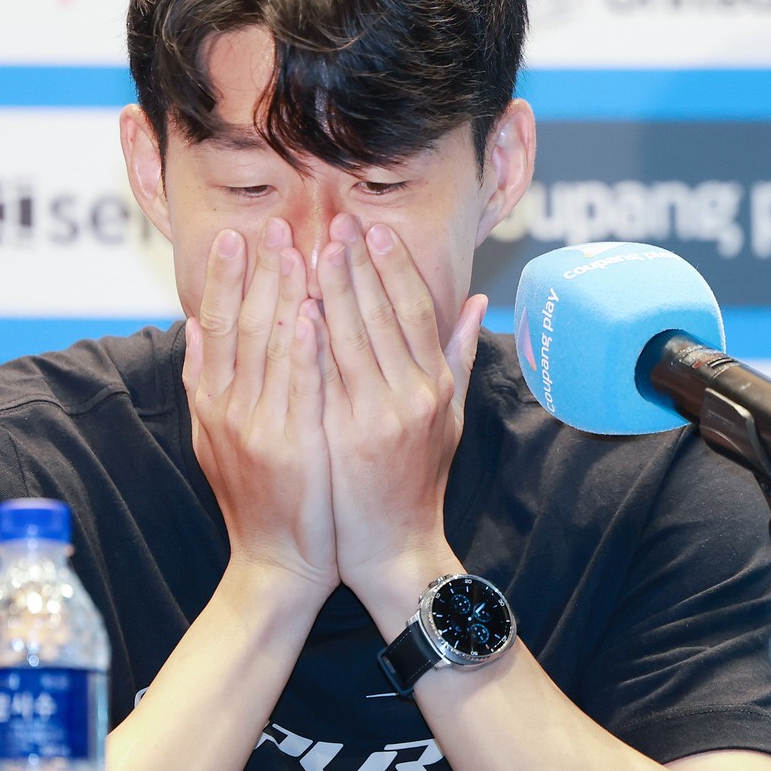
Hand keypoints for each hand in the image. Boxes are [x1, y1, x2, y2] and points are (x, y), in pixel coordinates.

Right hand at [182, 218, 336, 599]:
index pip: (214, 324)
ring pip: (270, 348)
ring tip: (297, 248)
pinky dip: (303, 349)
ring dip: (284, 295)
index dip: (224, 277)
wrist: (277, 563)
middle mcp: (228, 409)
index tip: (236, 234)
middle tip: (273, 224)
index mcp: (212, 401)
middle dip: (258, 271)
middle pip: (241, 325)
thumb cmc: (259, 497)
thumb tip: (191, 326)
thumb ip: (203, 379)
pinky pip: (299, 388)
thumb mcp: (216, 437)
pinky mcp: (292, 447)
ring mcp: (259, 427)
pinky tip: (312, 314)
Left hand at [315, 213, 486, 599]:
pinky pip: (322, 376)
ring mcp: (377, 416)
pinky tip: (293, 306)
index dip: (394, 266)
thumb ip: (460, 357)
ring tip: (309, 248)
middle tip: (334, 221)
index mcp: (435, 385)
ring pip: (349, 336)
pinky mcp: (343, 438)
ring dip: (329, 287)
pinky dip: (309, 337)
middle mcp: (412, 395)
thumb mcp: (451, 418)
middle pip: (380, 313)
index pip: (414, 310)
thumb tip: (477, 302)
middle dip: (356, 263)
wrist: (392, 549)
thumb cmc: (417, 481)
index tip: (374, 230)